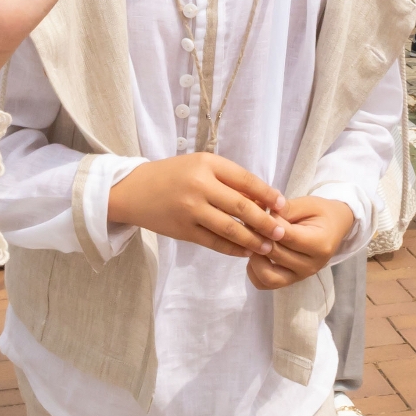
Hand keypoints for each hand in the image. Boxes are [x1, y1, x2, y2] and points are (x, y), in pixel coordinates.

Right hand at [110, 153, 287, 257]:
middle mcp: (200, 185)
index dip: (268, 194)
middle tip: (281, 232)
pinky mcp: (182, 230)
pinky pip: (214, 242)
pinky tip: (245, 252)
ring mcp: (190, 210)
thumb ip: (228, 178)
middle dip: (265, 221)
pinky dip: (232, 249)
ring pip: (230, 228)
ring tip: (267, 246)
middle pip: (241, 206)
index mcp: (208, 163)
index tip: (283, 205)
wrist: (133, 190)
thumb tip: (263, 199)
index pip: (246, 180)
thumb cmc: (173, 175)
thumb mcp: (200, 165)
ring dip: (252, 239)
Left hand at [246, 195, 355, 290]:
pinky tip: (255, 252)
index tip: (258, 212)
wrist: (335, 227)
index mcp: (320, 244)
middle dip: (258, 237)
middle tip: (249, 222)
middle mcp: (312, 265)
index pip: (288, 237)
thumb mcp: (308, 204)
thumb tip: (263, 212)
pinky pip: (265, 284)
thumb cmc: (321, 213)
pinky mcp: (291, 281)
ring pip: (267, 275)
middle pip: (276, 254)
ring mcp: (301, 276)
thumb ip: (286, 209)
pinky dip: (254, 271)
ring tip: (252, 239)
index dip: (269, 225)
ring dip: (255, 257)